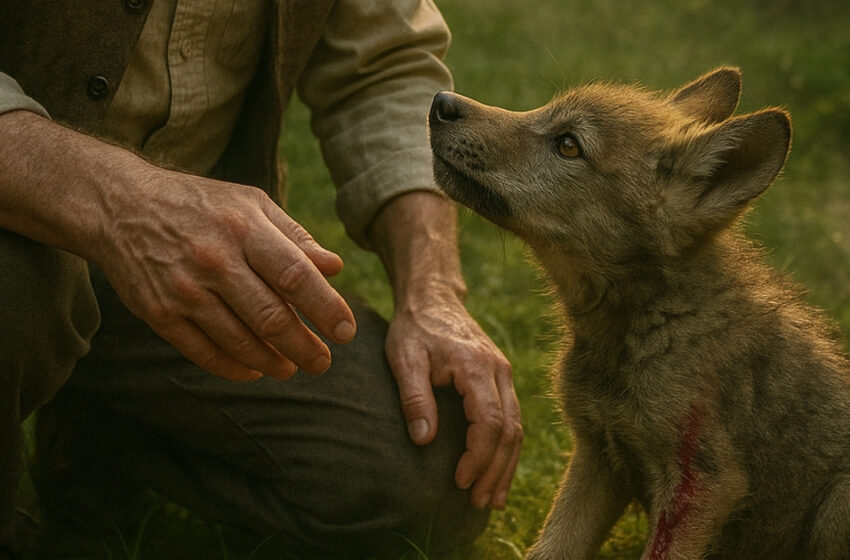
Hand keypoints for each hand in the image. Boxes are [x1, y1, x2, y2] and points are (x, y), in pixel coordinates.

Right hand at [97, 164, 356, 380]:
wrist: (120, 206)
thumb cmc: (201, 205)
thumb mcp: (251, 204)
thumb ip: (295, 238)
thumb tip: (335, 268)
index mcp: (244, 229)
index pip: (296, 275)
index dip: (326, 308)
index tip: (346, 332)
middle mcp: (215, 260)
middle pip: (271, 317)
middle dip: (304, 346)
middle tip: (323, 362)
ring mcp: (184, 290)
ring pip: (240, 341)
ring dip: (272, 362)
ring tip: (292, 367)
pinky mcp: (159, 313)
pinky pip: (204, 352)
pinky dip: (234, 367)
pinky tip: (254, 371)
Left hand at [385, 290, 521, 509]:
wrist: (434, 297)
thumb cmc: (414, 327)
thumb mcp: (404, 358)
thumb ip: (415, 397)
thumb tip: (424, 440)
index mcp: (476, 366)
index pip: (488, 420)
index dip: (478, 456)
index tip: (460, 481)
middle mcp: (498, 370)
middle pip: (509, 429)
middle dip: (495, 470)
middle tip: (478, 502)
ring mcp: (504, 374)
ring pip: (516, 427)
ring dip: (505, 465)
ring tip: (492, 500)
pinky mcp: (501, 379)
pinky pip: (512, 418)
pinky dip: (507, 449)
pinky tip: (498, 472)